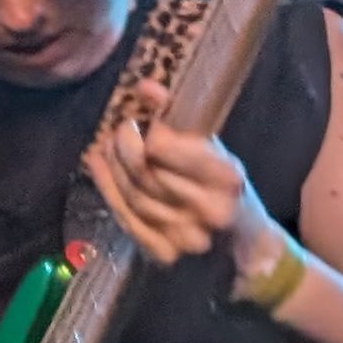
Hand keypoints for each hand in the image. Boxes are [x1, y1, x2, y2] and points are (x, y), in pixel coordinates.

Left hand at [81, 94, 284, 275]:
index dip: (147, 134)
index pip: (164, 149)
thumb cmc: (224, 184)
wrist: (244, 240)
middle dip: (123, 147)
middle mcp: (209, 210)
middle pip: (145, 173)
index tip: (144, 122)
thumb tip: (145, 87)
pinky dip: (107, 190)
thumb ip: (179, 116)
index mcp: (226, 177)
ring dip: (112, 168)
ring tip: (107, 147)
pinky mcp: (166, 255)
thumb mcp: (213, 147)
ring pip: (133, 196)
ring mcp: (187, 237)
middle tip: (118, 131)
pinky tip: (99, 167)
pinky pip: (127, 220)